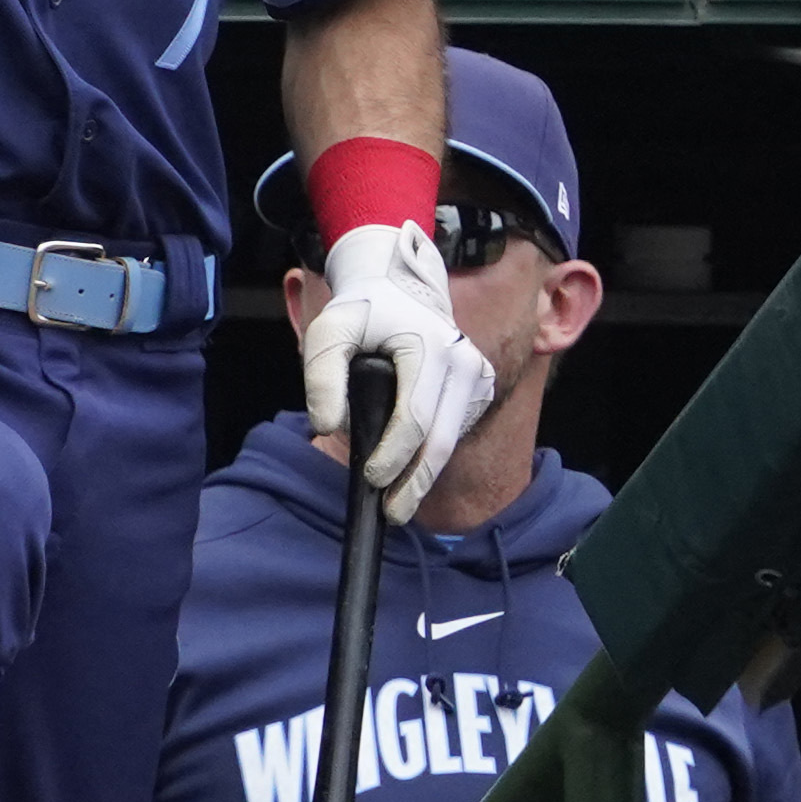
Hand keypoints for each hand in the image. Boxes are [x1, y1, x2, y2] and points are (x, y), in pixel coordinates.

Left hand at [299, 220, 498, 526]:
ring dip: (425, 475)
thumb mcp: (329, 330)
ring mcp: (476, 375)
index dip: (393, 455)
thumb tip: (325, 425)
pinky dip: (432, 454)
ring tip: (398, 504)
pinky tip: (411, 469)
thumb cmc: (362, 311)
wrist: (400, 287)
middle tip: (392, 514)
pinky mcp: (478, 387)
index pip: (415, 417)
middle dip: (416, 482)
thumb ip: (321, 375)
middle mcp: (463, 362)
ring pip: (452, 440)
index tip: (371, 479)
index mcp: (430, 346)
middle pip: (442, 439)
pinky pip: (456, 430)